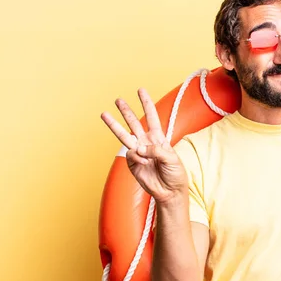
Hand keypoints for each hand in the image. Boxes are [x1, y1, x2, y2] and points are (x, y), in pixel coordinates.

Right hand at [101, 88, 187, 202]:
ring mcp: (139, 153)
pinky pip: (130, 155)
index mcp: (159, 138)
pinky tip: (144, 163)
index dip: (146, 103)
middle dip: (126, 111)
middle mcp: (147, 142)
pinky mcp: (132, 164)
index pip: (152, 117)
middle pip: (134, 123)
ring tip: (104, 114)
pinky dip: (137, 157)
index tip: (141, 90)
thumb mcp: (171, 158)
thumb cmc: (175, 173)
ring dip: (114, 125)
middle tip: (118, 99)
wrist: (170, 191)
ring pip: (124, 136)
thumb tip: (138, 148)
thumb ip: (156, 150)